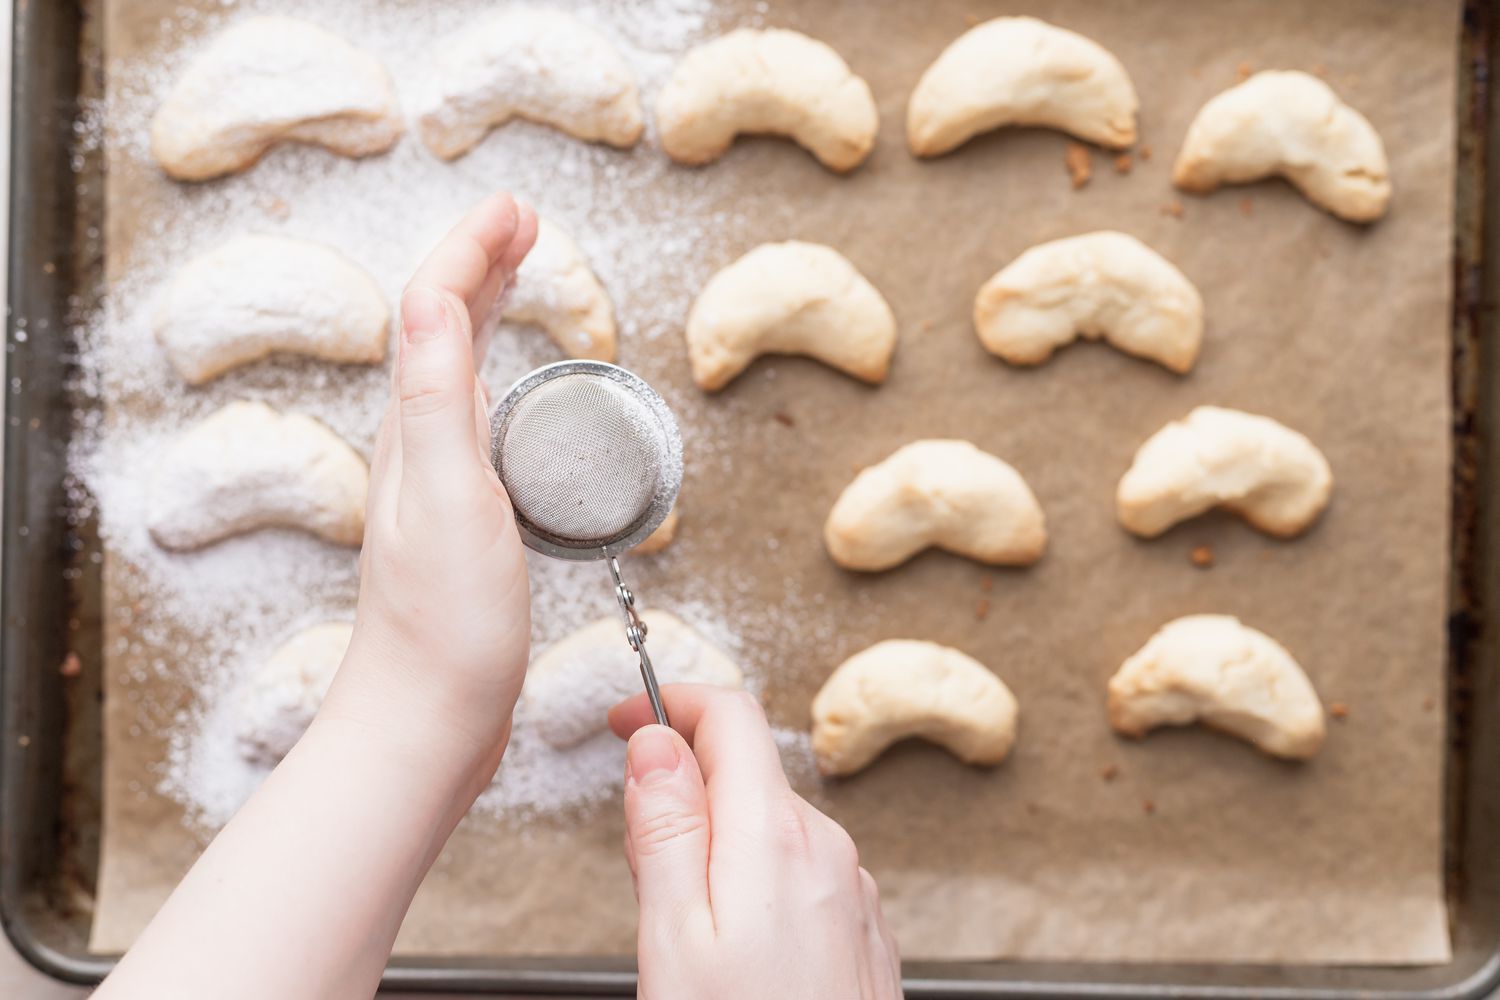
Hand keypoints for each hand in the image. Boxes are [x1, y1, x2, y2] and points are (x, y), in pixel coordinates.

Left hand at [319, 192, 538, 795]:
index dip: (473, 250)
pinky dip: (505, 380)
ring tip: (520, 280)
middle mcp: (419, 449)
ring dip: (488, 314)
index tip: (518, 209)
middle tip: (525, 225)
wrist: (427, 720)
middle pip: (444, 333)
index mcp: (415, 432)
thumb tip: (439, 298)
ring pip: (461, 373)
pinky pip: (482, 422)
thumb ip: (441, 400)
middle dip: (481, 267)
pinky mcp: (466, 521)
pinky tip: (525, 398)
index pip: (435, 312)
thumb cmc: (444, 627)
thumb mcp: (449, 500)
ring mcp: (440, 485)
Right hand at [609, 686, 902, 999]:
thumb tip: (655, 742)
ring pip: (771, 828)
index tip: (624, 722)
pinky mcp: (864, 927)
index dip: (669, 704)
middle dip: (686, 795)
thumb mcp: (673, 936)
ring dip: (720, 846)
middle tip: (642, 871)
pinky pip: (802, 873)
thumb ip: (663, 830)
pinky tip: (737, 952)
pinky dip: (759, 886)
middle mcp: (827, 847)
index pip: (730, 714)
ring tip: (687, 930)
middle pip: (745, 774)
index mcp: (774, 835)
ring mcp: (853, 888)